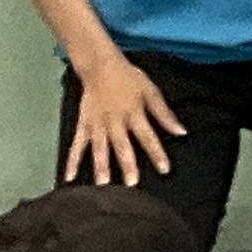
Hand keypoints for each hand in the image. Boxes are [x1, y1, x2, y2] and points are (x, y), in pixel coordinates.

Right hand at [62, 56, 186, 186]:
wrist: (100, 66)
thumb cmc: (129, 78)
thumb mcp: (151, 92)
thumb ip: (165, 114)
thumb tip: (181, 131)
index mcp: (134, 114)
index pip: (148, 137)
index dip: (157, 153)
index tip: (164, 169)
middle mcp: (114, 122)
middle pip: (122, 146)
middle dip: (127, 165)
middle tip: (131, 184)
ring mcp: (97, 125)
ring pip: (99, 149)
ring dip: (101, 167)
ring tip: (103, 185)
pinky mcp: (83, 125)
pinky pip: (77, 145)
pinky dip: (72, 161)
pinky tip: (70, 177)